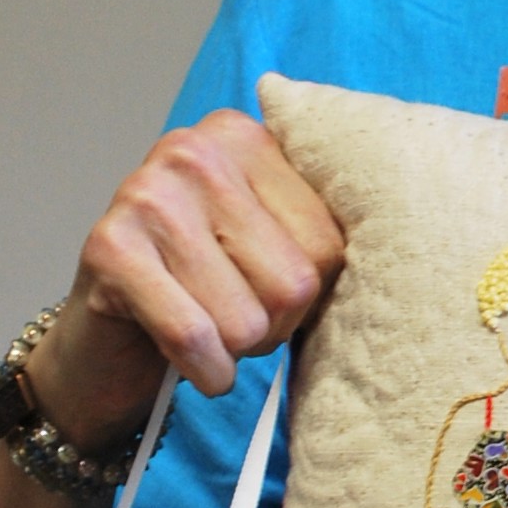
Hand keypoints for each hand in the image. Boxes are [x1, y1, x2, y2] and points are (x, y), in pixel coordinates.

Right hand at [25, 107, 343, 443]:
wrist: (104, 346)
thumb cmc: (204, 296)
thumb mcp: (273, 249)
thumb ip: (323, 236)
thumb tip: (404, 255)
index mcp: (248, 137)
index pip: (332, 243)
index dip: (308, 294)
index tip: (262, 288)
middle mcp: (196, 149)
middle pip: (295, 282)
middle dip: (270, 325)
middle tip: (227, 314)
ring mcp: (146, 193)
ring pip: (247, 319)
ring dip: (232, 349)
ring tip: (201, 326)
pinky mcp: (108, 249)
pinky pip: (196, 337)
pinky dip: (203, 370)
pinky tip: (188, 359)